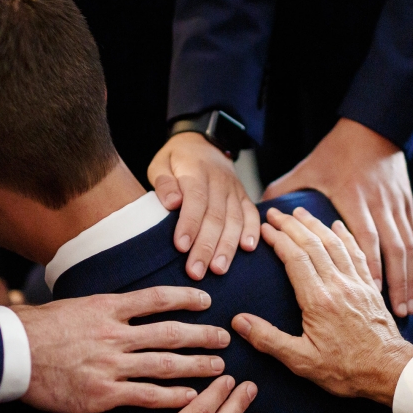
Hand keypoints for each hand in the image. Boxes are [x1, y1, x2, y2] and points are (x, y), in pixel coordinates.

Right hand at [14, 286, 231, 412]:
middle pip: (170, 332)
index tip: (206, 300)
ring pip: (164, 365)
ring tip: (219, 368)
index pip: (157, 298)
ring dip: (195, 365)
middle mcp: (114, 334)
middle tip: (225, 337)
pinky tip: (191, 397)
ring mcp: (110, 365)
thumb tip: (122, 305)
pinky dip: (171, 396)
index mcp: (107, 307)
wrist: (9, 354)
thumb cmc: (37, 328)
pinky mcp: (102, 394)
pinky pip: (145, 395)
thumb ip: (102, 308)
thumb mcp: (72, 305)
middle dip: (202, 335)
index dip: (186, 298)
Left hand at [148, 132, 259, 278]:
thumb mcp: (161, 163)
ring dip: (227, 246)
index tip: (181, 247)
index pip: (195, 200)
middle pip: (216, 216)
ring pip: (234, 219)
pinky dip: (252, 231)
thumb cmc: (176, 159)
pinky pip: (251, 214)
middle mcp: (219, 181)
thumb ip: (164, 183)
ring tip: (219, 269)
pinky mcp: (243, 196)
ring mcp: (234, 189)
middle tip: (196, 271)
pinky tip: (248, 248)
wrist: (203, 141)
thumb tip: (171, 203)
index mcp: (196, 171)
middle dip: (206, 246)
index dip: (189, 224)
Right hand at [232, 207, 412, 405]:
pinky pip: (357, 253)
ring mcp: (356, 283)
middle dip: (291, 224)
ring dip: (315, 224)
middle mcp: (337, 285)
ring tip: (300, 212)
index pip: (294, 258)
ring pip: (334, 243)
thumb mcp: (301, 361)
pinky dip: (345, 235)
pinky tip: (338, 225)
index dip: (277, 239)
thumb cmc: (345, 370)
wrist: (390, 373)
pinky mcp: (370, 287)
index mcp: (318, 300)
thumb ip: (268, 339)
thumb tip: (238, 322)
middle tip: (275, 212)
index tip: (264, 227)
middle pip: (312, 244)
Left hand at [262, 118, 412, 317]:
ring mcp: (395, 208)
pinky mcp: (406, 208)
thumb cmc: (335, 151)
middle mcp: (377, 207)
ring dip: (406, 280)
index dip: (368, 266)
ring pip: (405, 249)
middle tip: (393, 313)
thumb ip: (284, 189)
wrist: (373, 128)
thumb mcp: (306, 168)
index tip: (370, 293)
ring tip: (406, 308)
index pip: (360, 238)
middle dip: (393, 282)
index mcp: (352, 200)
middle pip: (390, 249)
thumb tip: (260, 210)